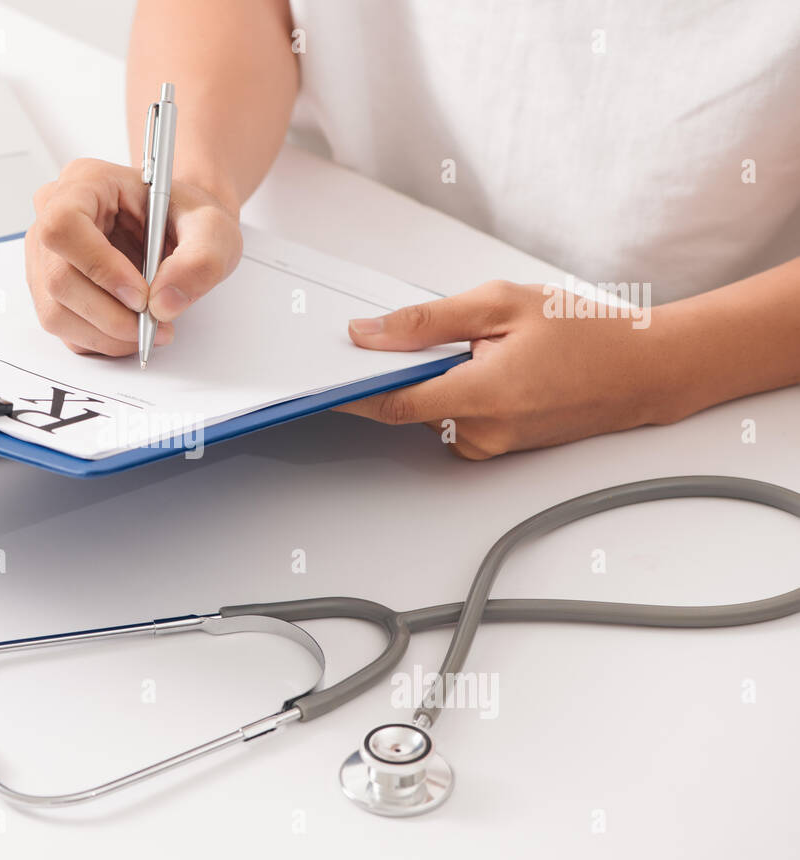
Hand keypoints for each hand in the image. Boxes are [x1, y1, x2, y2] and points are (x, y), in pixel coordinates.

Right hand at [24, 158, 242, 355]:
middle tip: (154, 322)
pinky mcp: (51, 292)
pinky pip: (65, 330)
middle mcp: (53, 216)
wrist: (180, 231)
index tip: (140, 294)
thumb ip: (201, 260)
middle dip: (110, 314)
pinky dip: (101, 340)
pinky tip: (132, 330)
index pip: (64, 225)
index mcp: (86, 182)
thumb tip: (164, 303)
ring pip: (56, 312)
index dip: (99, 266)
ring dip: (107, 333)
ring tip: (150, 329)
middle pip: (58, 278)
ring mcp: (46, 257)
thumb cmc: (187, 218)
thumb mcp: (214, 227)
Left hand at [339, 280, 680, 458]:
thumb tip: (370, 334)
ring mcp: (492, 446)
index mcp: (485, 395)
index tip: (319, 379)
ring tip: (476, 346)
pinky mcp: (498, 449)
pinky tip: (483, 366)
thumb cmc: (586, 331)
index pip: (394, 403)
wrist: (645, 369)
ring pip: (431, 412)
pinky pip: (454, 420)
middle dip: (397, 372)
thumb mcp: (502, 304)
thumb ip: (429, 321)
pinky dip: (453, 392)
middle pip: (408, 405)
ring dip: (431, 380)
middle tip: (405, 336)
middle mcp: (485, 432)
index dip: (351, 392)